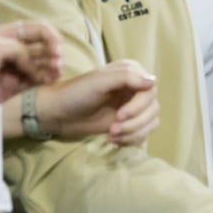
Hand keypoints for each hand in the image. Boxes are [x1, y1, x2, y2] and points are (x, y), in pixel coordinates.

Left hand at [36, 60, 158, 146]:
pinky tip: (113, 140)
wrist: (58, 115)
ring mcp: (134, 106)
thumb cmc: (75, 94)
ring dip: (133, 133)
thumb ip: (126, 78)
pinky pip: (144, 133)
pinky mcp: (129, 123)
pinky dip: (131, 140)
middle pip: (153, 108)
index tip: (120, 116)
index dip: (139, 106)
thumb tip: (153, 82)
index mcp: (131, 72)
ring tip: (111, 137)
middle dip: (134, 123)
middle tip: (113, 130)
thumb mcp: (99, 82)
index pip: (150, 90)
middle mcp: (135, 88)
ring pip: (151, 122)